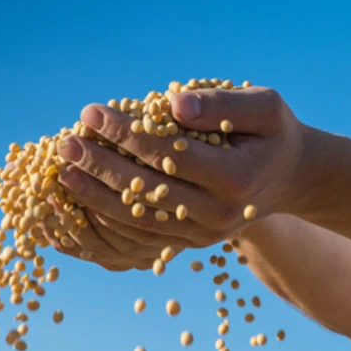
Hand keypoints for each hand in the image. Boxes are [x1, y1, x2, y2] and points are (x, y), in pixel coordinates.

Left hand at [53, 86, 304, 268]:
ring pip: (137, 223)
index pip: (168, 155)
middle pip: (146, 192)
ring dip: (93, 200)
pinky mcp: (188, 246)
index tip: (91, 113)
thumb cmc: (272, 132)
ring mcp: (202, 237)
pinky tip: (77, 205)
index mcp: (236, 179)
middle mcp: (218, 216)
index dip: (126, 134)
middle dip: (99, 167)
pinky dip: (105, 224)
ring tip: (62, 174)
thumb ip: (220, 103)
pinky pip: (138, 241)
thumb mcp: (264, 106)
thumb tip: (172, 105)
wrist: (288, 177)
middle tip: (65, 144)